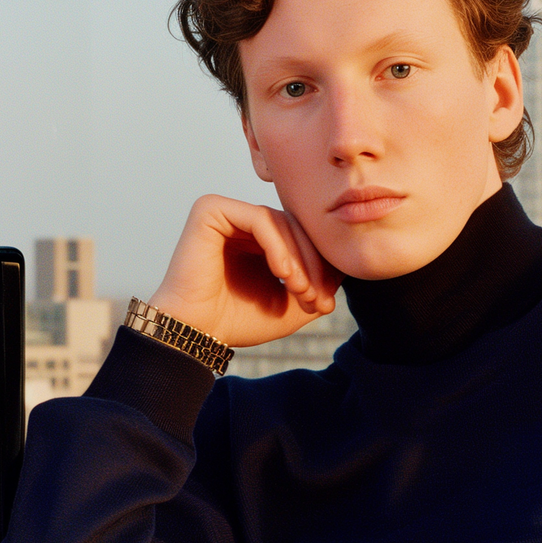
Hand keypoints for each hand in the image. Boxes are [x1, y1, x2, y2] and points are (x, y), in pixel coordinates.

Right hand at [149, 195, 340, 347]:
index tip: (326, 303)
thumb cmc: (236, 322)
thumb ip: (317, 285)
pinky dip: (277, 245)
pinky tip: (283, 273)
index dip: (319, 267)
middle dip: (312, 264)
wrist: (195, 333)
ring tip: (301, 291)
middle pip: (294, 228)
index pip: (301, 239)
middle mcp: (240, 221)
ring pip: (280, 222)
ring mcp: (225, 212)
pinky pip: (258, 219)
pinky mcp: (210, 209)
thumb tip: (346, 268)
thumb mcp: (289, 305)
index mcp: (257, 239)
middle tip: (317, 298)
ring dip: (298, 259)